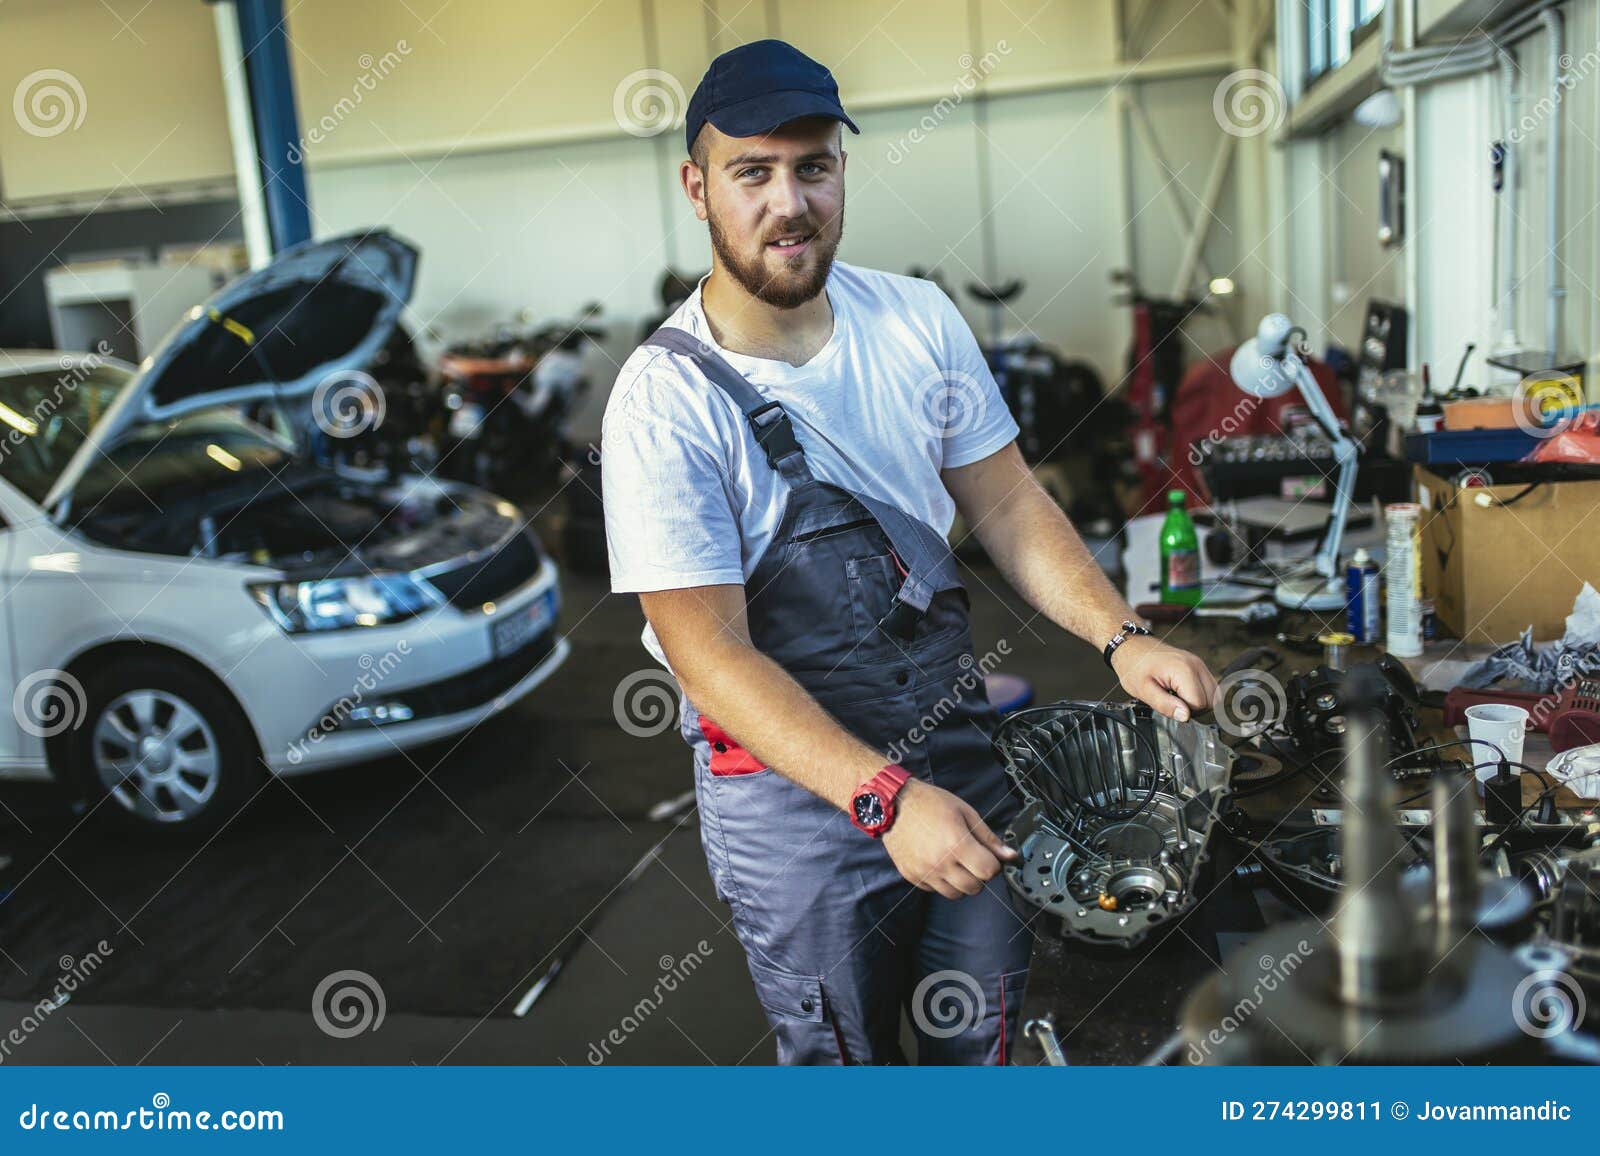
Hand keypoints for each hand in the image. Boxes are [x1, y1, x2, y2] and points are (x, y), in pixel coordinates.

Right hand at [881, 779, 1018, 898]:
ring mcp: (925, 871)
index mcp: (956, 843)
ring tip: (955, 861)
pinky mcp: (912, 876)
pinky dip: (942, 881)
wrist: (893, 804)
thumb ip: (988, 838)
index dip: (993, 865)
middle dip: (979, 875)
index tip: (988, 856)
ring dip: (961, 882)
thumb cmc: (930, 803)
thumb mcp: (965, 813)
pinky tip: (938, 862)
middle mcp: (940, 862)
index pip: (988, 872)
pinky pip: (935, 890)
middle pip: (974, 887)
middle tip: (972, 858)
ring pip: (956, 894)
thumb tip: (1010, 855)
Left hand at [1109, 634, 1218, 722]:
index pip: (1200, 704)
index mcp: (1184, 670)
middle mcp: (1196, 665)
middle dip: (1194, 708)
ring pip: (1214, 694)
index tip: (1170, 705)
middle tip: (1173, 703)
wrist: (1131, 646)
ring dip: (1199, 702)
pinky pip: (1209, 686)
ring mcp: (1198, 663)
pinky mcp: (1197, 665)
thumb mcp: (1143, 690)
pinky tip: (1181, 691)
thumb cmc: (1134, 665)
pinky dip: (1199, 693)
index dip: (1185, 712)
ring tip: (1177, 697)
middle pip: (1211, 700)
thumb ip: (1165, 705)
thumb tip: (1185, 716)